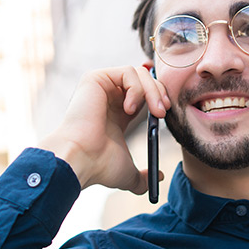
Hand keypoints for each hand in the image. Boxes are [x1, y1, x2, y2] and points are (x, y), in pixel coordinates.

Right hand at [38, 65, 169, 193]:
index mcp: (117, 113)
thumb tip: (160, 176)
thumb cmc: (99, 166)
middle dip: (160, 92)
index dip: (159, 95)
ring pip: (139, 73)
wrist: (81, 160)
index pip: (143, 93)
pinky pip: (128, 72)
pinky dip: (137, 89)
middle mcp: (108, 97)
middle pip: (144, 79)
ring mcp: (101, 86)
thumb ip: (144, 176)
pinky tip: (129, 109)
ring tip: (155, 112)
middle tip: (165, 111)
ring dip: (153, 91)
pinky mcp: (95, 78)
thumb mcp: (128, 172)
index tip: (167, 111)